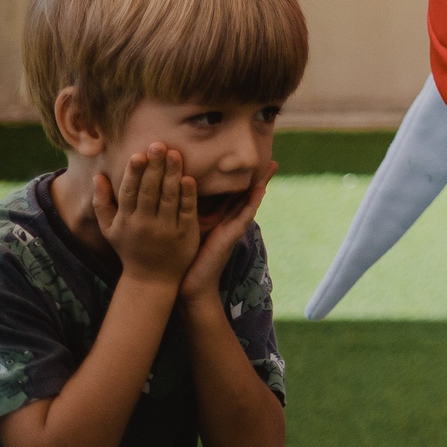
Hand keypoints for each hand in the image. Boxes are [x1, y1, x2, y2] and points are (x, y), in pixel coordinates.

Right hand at [94, 148, 198, 287]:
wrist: (152, 279)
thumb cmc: (130, 248)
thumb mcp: (109, 229)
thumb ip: (102, 203)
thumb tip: (97, 176)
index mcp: (126, 221)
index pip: (129, 193)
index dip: (133, 174)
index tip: (138, 154)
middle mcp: (144, 224)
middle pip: (149, 191)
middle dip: (154, 167)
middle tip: (158, 145)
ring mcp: (165, 228)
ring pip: (168, 198)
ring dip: (171, 174)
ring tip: (175, 153)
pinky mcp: (184, 233)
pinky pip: (186, 210)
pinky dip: (188, 194)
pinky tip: (189, 178)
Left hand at [179, 162, 273, 305]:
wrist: (187, 286)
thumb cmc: (183, 259)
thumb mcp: (185, 230)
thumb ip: (185, 214)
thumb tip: (175, 193)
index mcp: (218, 220)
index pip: (231, 194)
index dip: (240, 178)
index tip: (247, 162)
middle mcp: (228, 222)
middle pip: (246, 194)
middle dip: (258, 177)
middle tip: (272, 160)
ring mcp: (232, 229)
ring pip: (249, 201)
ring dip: (261, 184)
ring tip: (272, 167)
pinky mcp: (230, 237)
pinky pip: (244, 216)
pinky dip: (252, 202)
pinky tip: (259, 190)